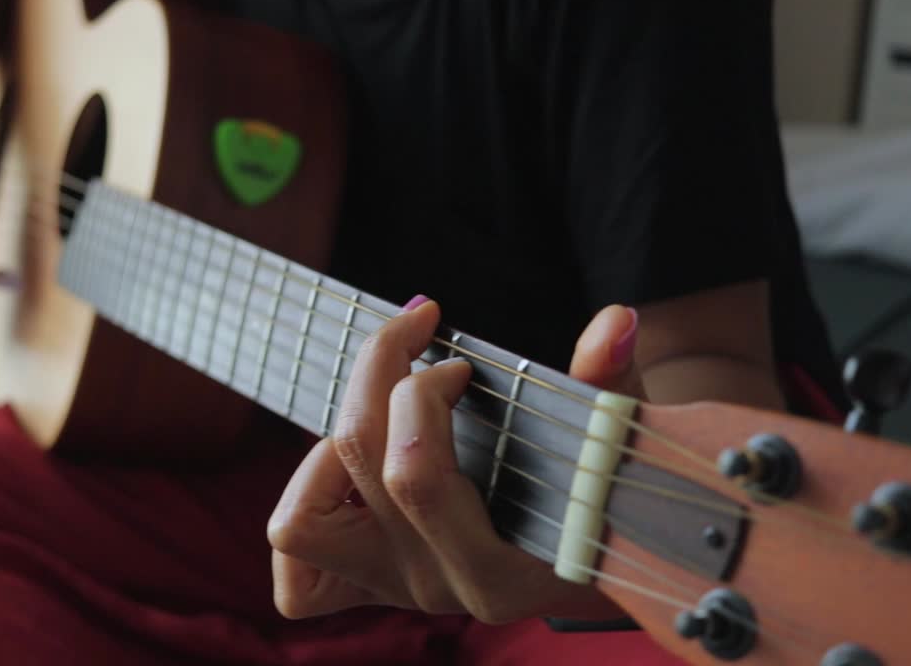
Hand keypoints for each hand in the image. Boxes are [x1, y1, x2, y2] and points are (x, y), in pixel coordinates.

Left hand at [268, 298, 645, 623]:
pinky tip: (349, 471)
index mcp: (498, 568)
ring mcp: (395, 589)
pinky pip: (294, 578)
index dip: (422, 391)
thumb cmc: (609, 501)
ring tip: (379, 409)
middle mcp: (435, 584)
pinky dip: (306, 513)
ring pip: (298, 521)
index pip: (413, 470)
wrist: (606, 568)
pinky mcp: (371, 587)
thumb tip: (614, 322)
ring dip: (324, 447)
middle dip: (379, 371)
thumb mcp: (616, 446)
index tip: (463, 364)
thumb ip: (610, 387)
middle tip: (416, 334)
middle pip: (356, 458)